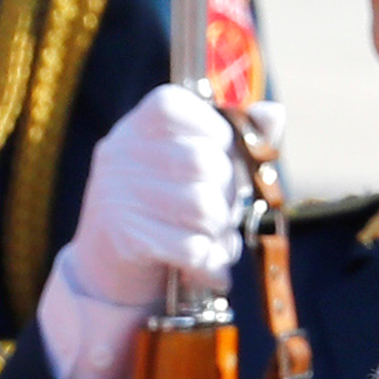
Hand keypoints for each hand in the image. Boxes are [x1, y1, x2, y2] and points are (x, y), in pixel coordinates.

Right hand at [34, 87, 252, 378]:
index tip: (220, 158)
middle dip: (228, 195)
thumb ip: (233, 137)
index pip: (184, 108)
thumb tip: (274, 114)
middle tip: (221, 214)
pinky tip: (201, 269)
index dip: (217, 134)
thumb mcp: (187, 164)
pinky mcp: (125, 238)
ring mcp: (118, 196)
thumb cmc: (160, 209)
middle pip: (206, 162)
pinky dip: (208, 265)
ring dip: (219, 233)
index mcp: (138, 126)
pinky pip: (193, 248)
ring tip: (211, 241)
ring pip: (204, 207)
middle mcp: (121, 154)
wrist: (105, 270)